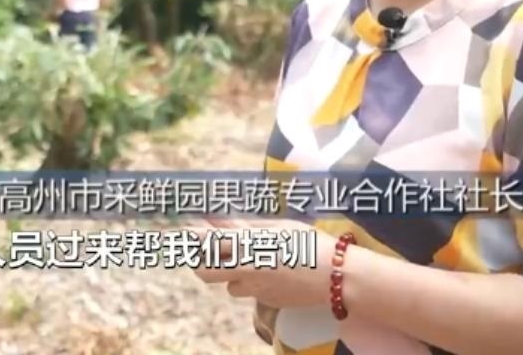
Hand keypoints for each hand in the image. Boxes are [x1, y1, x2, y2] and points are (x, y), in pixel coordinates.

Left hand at [186, 216, 337, 309]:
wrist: (336, 277)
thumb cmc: (310, 243)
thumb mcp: (279, 226)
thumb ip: (247, 226)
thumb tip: (222, 220)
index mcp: (248, 246)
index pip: (208, 241)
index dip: (193, 234)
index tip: (185, 227)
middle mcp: (246, 269)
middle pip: (204, 271)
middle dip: (200, 260)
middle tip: (208, 249)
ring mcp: (256, 289)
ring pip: (229, 285)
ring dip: (230, 273)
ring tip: (247, 258)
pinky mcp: (268, 301)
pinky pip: (251, 291)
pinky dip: (253, 281)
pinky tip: (272, 269)